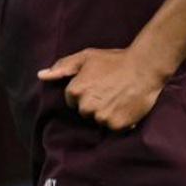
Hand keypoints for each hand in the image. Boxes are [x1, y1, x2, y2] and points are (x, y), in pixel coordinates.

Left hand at [37, 47, 166, 130]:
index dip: (85, 91)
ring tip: (118, 97)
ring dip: (106, 112)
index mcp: (75, 91)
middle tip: (109, 89)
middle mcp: (85, 106)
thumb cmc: (114, 60)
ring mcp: (101, 117)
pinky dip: (119, 120)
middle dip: (94, 103)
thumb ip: (62, 67)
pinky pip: (113, 128)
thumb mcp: (86, 57)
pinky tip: (125, 106)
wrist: (145, 67)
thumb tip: (41, 75)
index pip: (72, 100)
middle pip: (84, 111)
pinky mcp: (117, 126)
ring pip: (98, 120)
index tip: (98, 83)